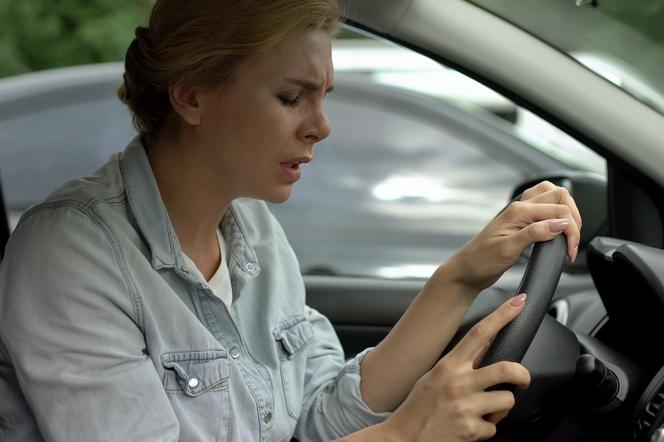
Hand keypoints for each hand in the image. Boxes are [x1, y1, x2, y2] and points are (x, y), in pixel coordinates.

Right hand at [381, 295, 530, 441]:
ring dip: (500, 408)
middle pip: (507, 368)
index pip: (480, 333)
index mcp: (449, 365)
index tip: (518, 303)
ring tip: (484, 410)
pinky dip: (486, 428)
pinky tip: (471, 426)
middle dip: (522, 375)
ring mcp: (466, 407)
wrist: (405, 437)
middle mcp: (459, 383)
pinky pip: (495, 426)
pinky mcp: (471, 430)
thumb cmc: (418, 406)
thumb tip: (484, 345)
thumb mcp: (435, 376)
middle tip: (521, 379)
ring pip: (507, 400)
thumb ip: (460, 362)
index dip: (502, 315)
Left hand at [445, 181, 581, 290]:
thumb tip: (560, 224)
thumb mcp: (508, 249)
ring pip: (553, 196)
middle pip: (560, 195)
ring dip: (567, 211)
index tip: (571, 251)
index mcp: (517, 211)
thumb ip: (534, 233)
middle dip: (574, 217)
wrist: (467, 270)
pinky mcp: (522, 221)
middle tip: (573, 242)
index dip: (571, 230)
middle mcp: (520, 208)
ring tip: (570, 234)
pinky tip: (558, 228)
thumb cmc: (481, 260)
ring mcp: (521, 213)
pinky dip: (557, 213)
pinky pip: (544, 206)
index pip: (558, 210)